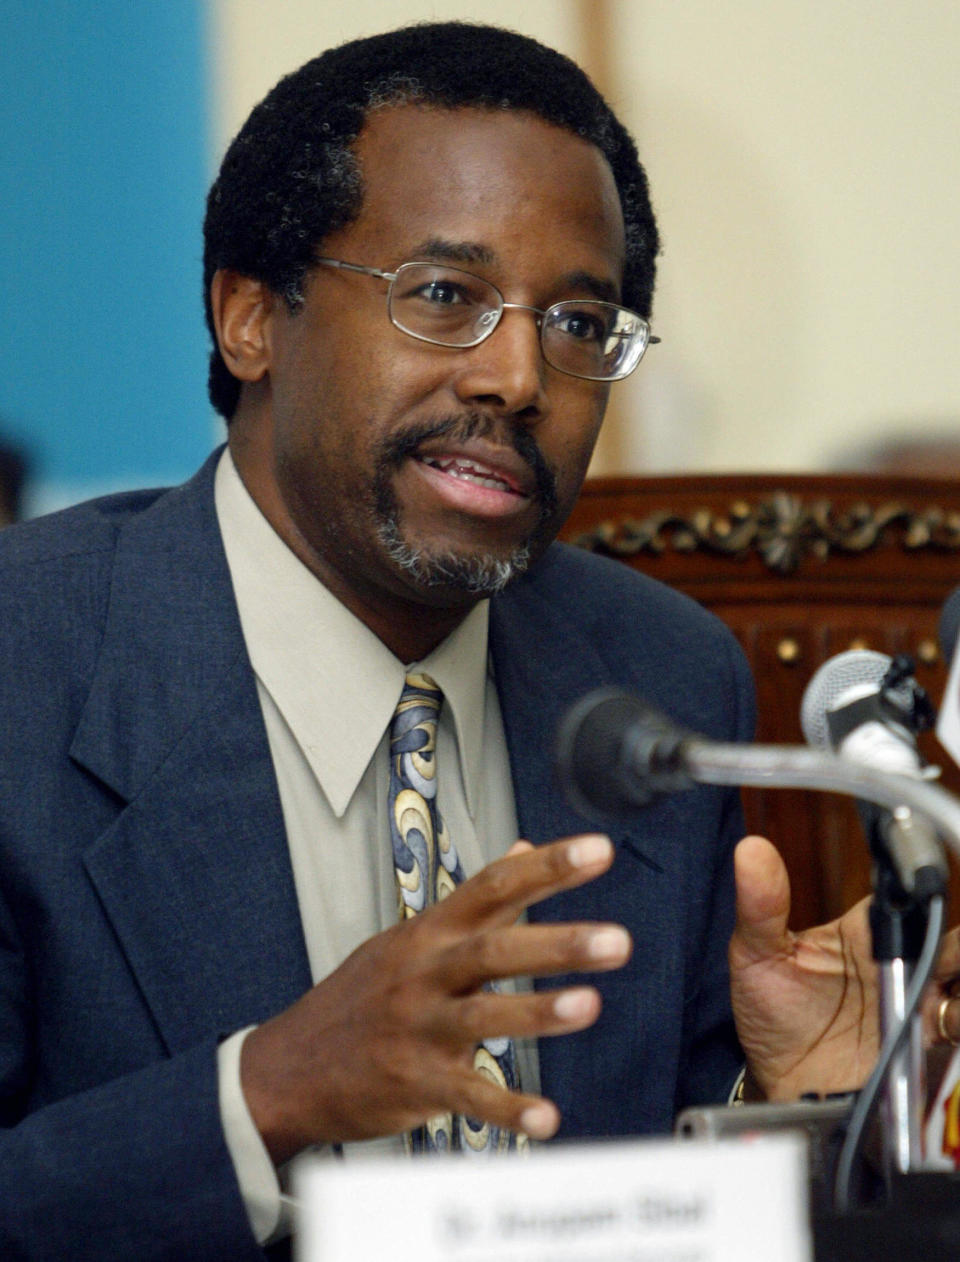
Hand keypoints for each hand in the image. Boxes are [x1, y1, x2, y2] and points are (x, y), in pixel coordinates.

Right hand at [240, 833, 630, 1163]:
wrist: (288, 1067)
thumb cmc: (359, 998)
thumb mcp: (411, 939)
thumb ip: (477, 901)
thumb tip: (525, 850)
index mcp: (429, 933)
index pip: (492, 887)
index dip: (547, 868)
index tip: (598, 851)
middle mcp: (424, 973)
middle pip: (493, 950)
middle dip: (557, 944)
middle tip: (616, 940)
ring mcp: (417, 1028)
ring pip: (481, 1017)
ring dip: (537, 1012)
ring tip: (589, 1005)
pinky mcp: (414, 1083)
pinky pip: (466, 1096)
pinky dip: (507, 1109)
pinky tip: (547, 1118)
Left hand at [730, 836, 959, 1101]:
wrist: (780, 1086)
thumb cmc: (770, 1012)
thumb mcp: (756, 956)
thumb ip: (760, 906)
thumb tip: (751, 850)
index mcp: (863, 932)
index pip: (904, 899)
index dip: (917, 892)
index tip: (924, 891)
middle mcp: (899, 962)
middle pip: (947, 938)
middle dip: (953, 942)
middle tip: (947, 950)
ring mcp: (918, 1002)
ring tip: (950, 987)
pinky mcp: (928, 1043)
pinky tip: (953, 1014)